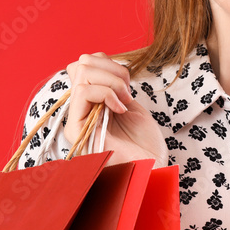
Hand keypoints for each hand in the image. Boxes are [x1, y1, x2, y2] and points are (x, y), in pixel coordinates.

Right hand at [64, 52, 168, 166]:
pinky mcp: (77, 129)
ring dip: (112, 82)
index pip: (86, 63)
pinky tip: (120, 109)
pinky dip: (106, 93)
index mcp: (92, 102)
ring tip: (125, 102)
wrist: (152, 169)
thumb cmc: (145, 143)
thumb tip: (97, 60)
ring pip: (82, 74)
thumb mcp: (130, 104)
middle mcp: (80, 109)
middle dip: (112, 69)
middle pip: (81, 63)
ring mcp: (77, 119)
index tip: (128, 84)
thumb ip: (112, 84)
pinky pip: (83, 92)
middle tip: (127, 93)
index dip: (108, 63)